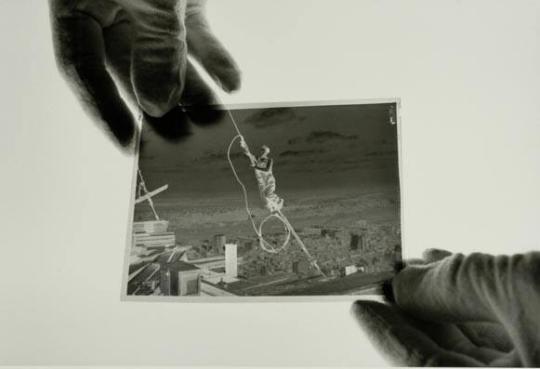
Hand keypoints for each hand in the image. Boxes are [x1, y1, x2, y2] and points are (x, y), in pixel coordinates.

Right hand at [49, 0, 239, 148]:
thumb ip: (153, 45)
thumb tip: (156, 103)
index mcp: (78, 6)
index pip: (83, 69)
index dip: (104, 109)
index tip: (129, 144)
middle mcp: (109, 11)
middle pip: (131, 71)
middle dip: (162, 106)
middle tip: (184, 140)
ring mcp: (144, 8)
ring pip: (167, 58)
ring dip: (195, 88)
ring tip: (217, 118)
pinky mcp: (176, 3)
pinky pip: (195, 35)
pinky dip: (215, 56)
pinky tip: (233, 80)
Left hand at [352, 249, 539, 365]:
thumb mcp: (515, 286)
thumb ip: (450, 287)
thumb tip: (403, 284)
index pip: (424, 368)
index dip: (388, 335)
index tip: (362, 307)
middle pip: (448, 356)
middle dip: (413, 311)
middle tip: (388, 281)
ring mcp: (535, 362)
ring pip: (475, 342)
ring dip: (442, 300)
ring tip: (416, 268)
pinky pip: (500, 330)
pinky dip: (474, 300)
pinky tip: (456, 268)